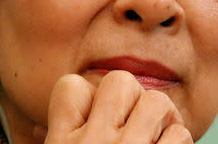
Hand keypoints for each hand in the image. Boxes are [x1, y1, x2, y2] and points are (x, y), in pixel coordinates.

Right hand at [44, 70, 192, 143]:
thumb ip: (55, 137)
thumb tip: (38, 123)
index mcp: (62, 143)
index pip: (71, 85)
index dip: (86, 95)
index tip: (94, 114)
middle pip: (119, 80)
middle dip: (131, 97)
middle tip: (134, 122)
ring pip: (155, 100)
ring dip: (162, 117)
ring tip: (156, 135)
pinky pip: (179, 133)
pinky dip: (177, 142)